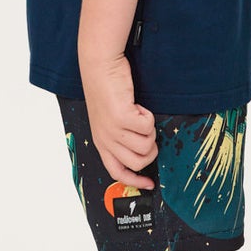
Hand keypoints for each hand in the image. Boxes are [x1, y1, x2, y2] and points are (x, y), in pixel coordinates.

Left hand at [80, 52, 157, 189]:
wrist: (100, 66)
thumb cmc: (106, 90)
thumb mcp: (108, 120)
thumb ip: (120, 137)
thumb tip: (142, 151)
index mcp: (101, 143)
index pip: (118, 172)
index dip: (136, 181)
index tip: (150, 184)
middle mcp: (106, 140)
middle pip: (139, 162)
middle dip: (150, 149)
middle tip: (146, 132)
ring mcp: (113, 130)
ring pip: (147, 145)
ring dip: (149, 130)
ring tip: (139, 115)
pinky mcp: (122, 117)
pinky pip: (148, 126)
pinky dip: (149, 116)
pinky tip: (138, 106)